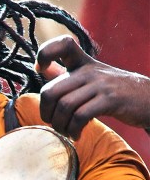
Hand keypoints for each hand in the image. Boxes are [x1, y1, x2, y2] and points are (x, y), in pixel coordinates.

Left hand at [35, 35, 149, 138]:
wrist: (148, 99)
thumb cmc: (112, 92)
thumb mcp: (89, 79)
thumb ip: (66, 76)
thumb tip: (42, 70)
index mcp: (82, 63)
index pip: (63, 44)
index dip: (45, 54)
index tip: (40, 70)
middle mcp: (89, 71)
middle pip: (50, 91)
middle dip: (46, 113)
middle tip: (53, 123)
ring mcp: (100, 85)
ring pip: (64, 106)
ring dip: (60, 126)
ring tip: (66, 132)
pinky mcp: (110, 100)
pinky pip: (81, 116)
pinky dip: (74, 130)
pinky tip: (76, 135)